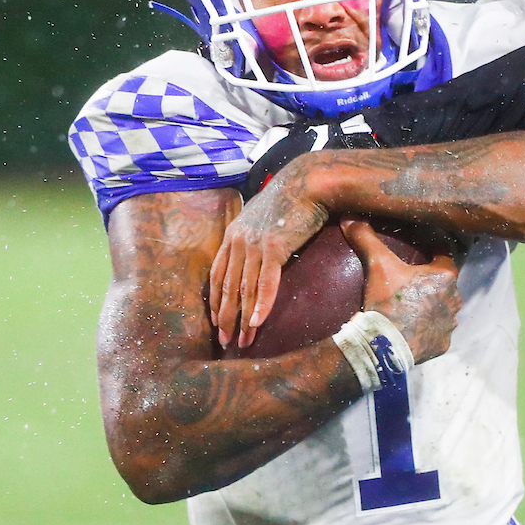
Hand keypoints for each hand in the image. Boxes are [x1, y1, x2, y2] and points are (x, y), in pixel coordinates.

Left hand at [209, 155, 327, 347]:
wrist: (308, 182)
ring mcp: (254, 244)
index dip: (216, 300)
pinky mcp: (274, 247)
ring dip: (242, 318)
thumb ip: (255, 234)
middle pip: (227, 287)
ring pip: (244, 289)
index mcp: (233, 234)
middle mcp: (238, 240)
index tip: (217, 321)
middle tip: (226, 342)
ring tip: (243, 341)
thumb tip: (259, 250)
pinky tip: (257, 322)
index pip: (218, 274)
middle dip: (226, 318)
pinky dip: (262, 304)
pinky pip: (265, 282)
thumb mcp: (263, 216)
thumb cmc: (291, 198)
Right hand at [346, 220, 461, 363]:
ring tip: (411, 302)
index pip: (444, 253)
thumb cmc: (386, 302)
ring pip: (444, 306)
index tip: (420, 248)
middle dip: (432, 278)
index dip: (432, 248)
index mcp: (445, 276)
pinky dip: (428, 327)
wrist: (383, 347)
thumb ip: (366, 239)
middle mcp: (454, 299)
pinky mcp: (442, 344)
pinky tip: (413, 325)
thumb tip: (350, 218)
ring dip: (432, 303)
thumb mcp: (377, 265)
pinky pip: (437, 330)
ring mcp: (449, 324)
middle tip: (411, 277)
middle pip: (445, 281)